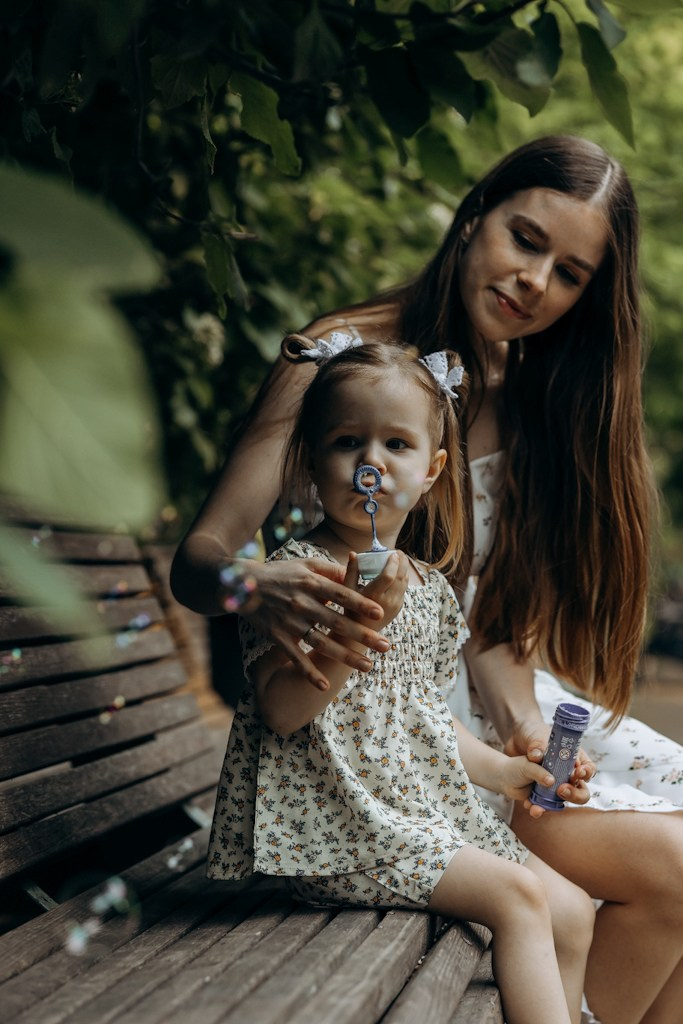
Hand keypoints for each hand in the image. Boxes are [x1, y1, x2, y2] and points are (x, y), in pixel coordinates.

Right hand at [239, 556, 388, 690]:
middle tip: (385, 646)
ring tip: (368, 666)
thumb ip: (330, 570)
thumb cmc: (279, 573)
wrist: (243, 586)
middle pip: (337, 622)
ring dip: (345, 656)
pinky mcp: (278, 636)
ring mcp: (290, 622)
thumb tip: (355, 574)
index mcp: (311, 583)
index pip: (341, 594)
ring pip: (322, 642)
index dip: (360, 604)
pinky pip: (296, 657)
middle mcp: (302, 603)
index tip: (380, 614)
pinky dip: (309, 672)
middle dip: (362, 635)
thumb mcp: (305, 564)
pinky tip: (324, 685)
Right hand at [344, 551, 408, 630]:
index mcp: (373, 596)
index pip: (389, 576)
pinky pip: (403, 589)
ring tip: (398, 559)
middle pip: (401, 577)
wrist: (361, 634)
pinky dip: (402, 578)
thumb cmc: (350, 611)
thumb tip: (353, 553)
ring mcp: (395, 606)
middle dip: (403, 562)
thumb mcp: (347, 591)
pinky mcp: (399, 608)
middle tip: (398, 552)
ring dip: (404, 569)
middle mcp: (387, 602)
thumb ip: (351, 572)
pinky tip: (396, 572)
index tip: (393, 552)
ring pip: (405, 582)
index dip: (393, 562)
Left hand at [504, 719, 595, 809]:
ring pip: (563, 801)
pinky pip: (544, 803)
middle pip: (581, 791)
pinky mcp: (542, 791)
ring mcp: (555, 784)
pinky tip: (531, 806)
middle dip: (574, 794)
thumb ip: (538, 745)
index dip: (586, 773)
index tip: (578, 772)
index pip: (588, 769)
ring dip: (556, 805)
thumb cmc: (533, 734)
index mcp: (574, 758)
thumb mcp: (537, 736)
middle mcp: (567, 774)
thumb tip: (536, 755)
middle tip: (561, 789)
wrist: (515, 741)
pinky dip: (538, 807)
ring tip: (543, 805)